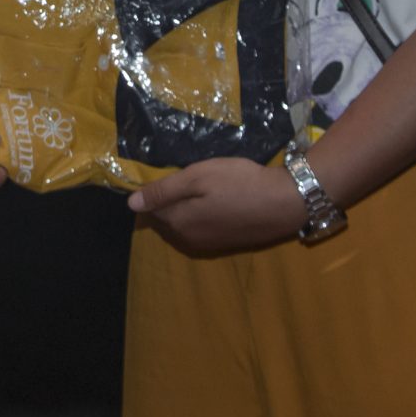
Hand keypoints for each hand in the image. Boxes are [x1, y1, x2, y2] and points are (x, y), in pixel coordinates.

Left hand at [126, 156, 307, 255]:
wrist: (284, 203)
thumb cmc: (238, 183)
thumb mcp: (197, 178)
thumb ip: (164, 191)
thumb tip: (131, 204)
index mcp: (178, 222)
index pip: (151, 209)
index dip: (154, 190)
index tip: (165, 172)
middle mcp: (189, 239)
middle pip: (167, 218)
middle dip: (168, 200)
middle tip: (184, 175)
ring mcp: (209, 244)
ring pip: (184, 224)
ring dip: (185, 208)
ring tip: (199, 186)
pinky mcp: (226, 242)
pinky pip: (202, 228)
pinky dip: (202, 215)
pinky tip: (215, 200)